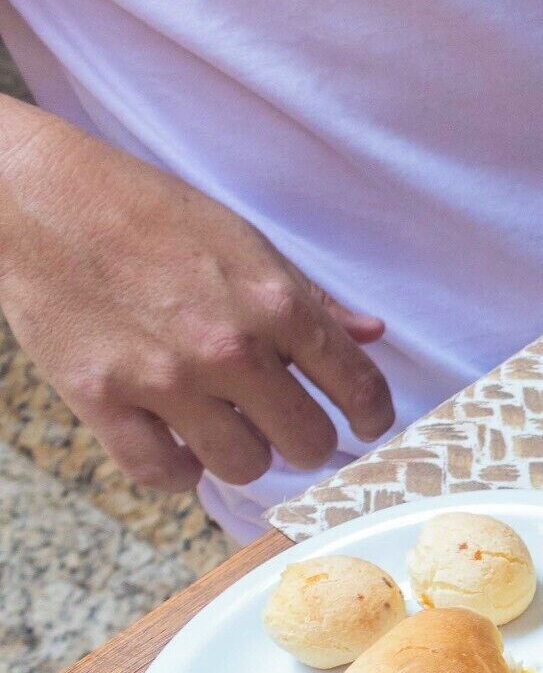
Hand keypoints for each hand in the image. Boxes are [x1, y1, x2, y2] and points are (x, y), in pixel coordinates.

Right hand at [0, 110, 390, 490]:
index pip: (359, 389)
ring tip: (229, 429)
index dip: (373, 417)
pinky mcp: (101, 400)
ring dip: (243, 455)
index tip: (367, 425)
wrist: (39, 198)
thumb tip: (371, 334)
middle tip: (287, 425)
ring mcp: (164, 379)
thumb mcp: (245, 242)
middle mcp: (228, 348)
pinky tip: (179, 446)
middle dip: (306, 441)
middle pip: (307, 443)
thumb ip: (310, 298)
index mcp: (276, 304)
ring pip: (243, 466)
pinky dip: (178, 471)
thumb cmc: (148, 213)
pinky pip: (162, 474)